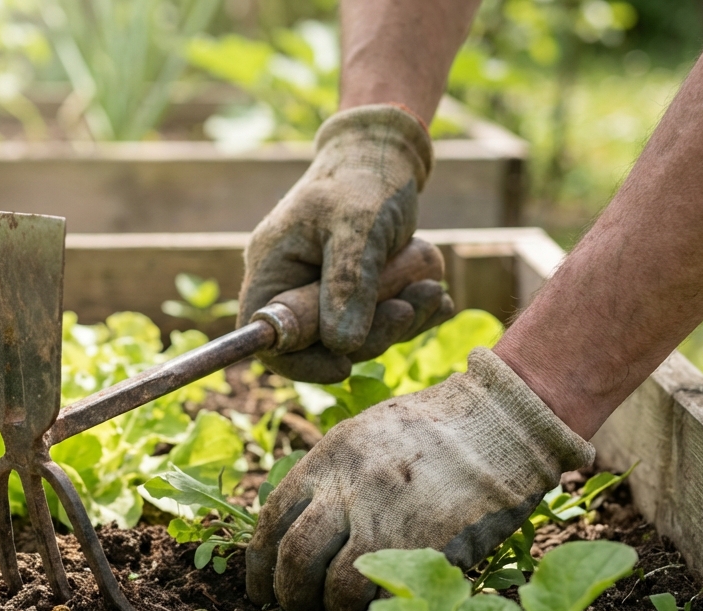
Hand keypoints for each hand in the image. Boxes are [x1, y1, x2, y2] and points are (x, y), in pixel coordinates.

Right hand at [239, 104, 450, 383]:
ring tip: (432, 292)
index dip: (297, 363)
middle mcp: (292, 284)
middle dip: (368, 336)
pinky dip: (410, 314)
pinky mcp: (356, 291)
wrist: (387, 152)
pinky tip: (436, 297)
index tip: (342, 367)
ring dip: (398, 322)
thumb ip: (348, 285)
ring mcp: (324, 290)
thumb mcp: (358, 227)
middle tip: (407, 311)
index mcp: (272, 268)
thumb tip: (342, 347)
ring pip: (355, 335)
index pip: (266, 336)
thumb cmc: (364, 180)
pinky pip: (378, 320)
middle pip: (317, 343)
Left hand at [245, 348, 595, 610]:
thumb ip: (333, 476)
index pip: (273, 519)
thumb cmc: (437, 428)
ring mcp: (386, 521)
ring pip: (332, 587)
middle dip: (289, 596)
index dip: (260, 562)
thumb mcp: (367, 433)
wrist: (502, 422)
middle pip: (295, 558)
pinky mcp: (425, 549)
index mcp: (330, 458)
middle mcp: (348, 489)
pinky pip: (380, 595)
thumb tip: (305, 528)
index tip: (261, 587)